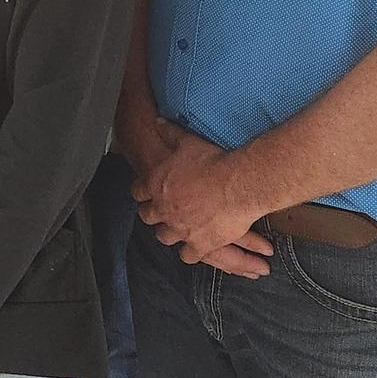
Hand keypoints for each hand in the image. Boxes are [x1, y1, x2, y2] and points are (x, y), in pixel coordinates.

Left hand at [132, 122, 270, 268]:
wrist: (239, 183)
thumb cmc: (213, 161)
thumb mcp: (187, 141)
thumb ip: (169, 132)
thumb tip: (157, 121)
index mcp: (156, 184)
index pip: (137, 192)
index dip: (142, 192)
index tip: (147, 193)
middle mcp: (163, 208)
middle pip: (147, 217)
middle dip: (153, 214)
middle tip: (162, 211)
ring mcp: (180, 228)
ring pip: (163, 237)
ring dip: (168, 233)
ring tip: (176, 229)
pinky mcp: (199, 244)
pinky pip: (187, 256)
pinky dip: (189, 253)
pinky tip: (194, 248)